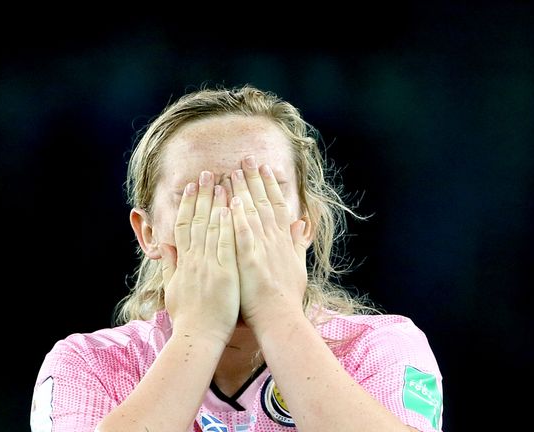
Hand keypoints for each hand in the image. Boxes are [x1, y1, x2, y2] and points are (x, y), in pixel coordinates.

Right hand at [160, 171, 239, 343]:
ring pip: (211, 227)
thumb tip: (165, 246)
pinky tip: (231, 208)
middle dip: (202, 195)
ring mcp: (208, 265)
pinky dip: (227, 225)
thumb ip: (171, 265)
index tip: (191, 186)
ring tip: (221, 181)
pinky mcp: (223, 273)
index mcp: (184, 261)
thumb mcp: (173, 288)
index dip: (188, 204)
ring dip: (215, 203)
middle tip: (206, 173)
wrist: (198, 337)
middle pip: (197, 220)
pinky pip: (225, 244)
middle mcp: (194, 259)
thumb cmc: (188, 316)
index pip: (184, 226)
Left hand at [230, 155, 309, 331]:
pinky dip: (239, 217)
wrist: (281, 318)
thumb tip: (301, 225)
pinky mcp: (250, 260)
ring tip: (234, 171)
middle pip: (262, 203)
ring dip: (243, 191)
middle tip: (246, 158)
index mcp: (282, 240)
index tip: (264, 167)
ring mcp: (262, 249)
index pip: (275, 205)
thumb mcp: (298, 265)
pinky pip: (243, 234)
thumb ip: (297, 243)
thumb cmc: (287, 297)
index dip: (269, 185)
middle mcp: (273, 240)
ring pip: (251, 213)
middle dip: (254, 179)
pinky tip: (233, 201)